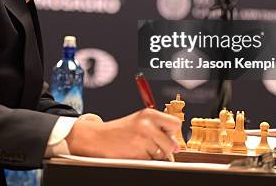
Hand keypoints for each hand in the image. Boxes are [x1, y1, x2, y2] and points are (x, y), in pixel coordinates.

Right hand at [65, 108, 180, 159]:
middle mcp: (148, 124)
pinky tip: (135, 152)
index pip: (175, 124)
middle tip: (149, 144)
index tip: (165, 135)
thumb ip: (159, 128)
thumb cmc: (120, 130)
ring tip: (139, 146)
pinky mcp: (138, 153)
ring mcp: (143, 139)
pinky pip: (151, 161)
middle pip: (171, 144)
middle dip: (164, 147)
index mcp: (149, 114)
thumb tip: (176, 145)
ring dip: (154, 154)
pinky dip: (145, 159)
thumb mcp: (140, 121)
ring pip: (162, 154)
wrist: (99, 137)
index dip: (172, 132)